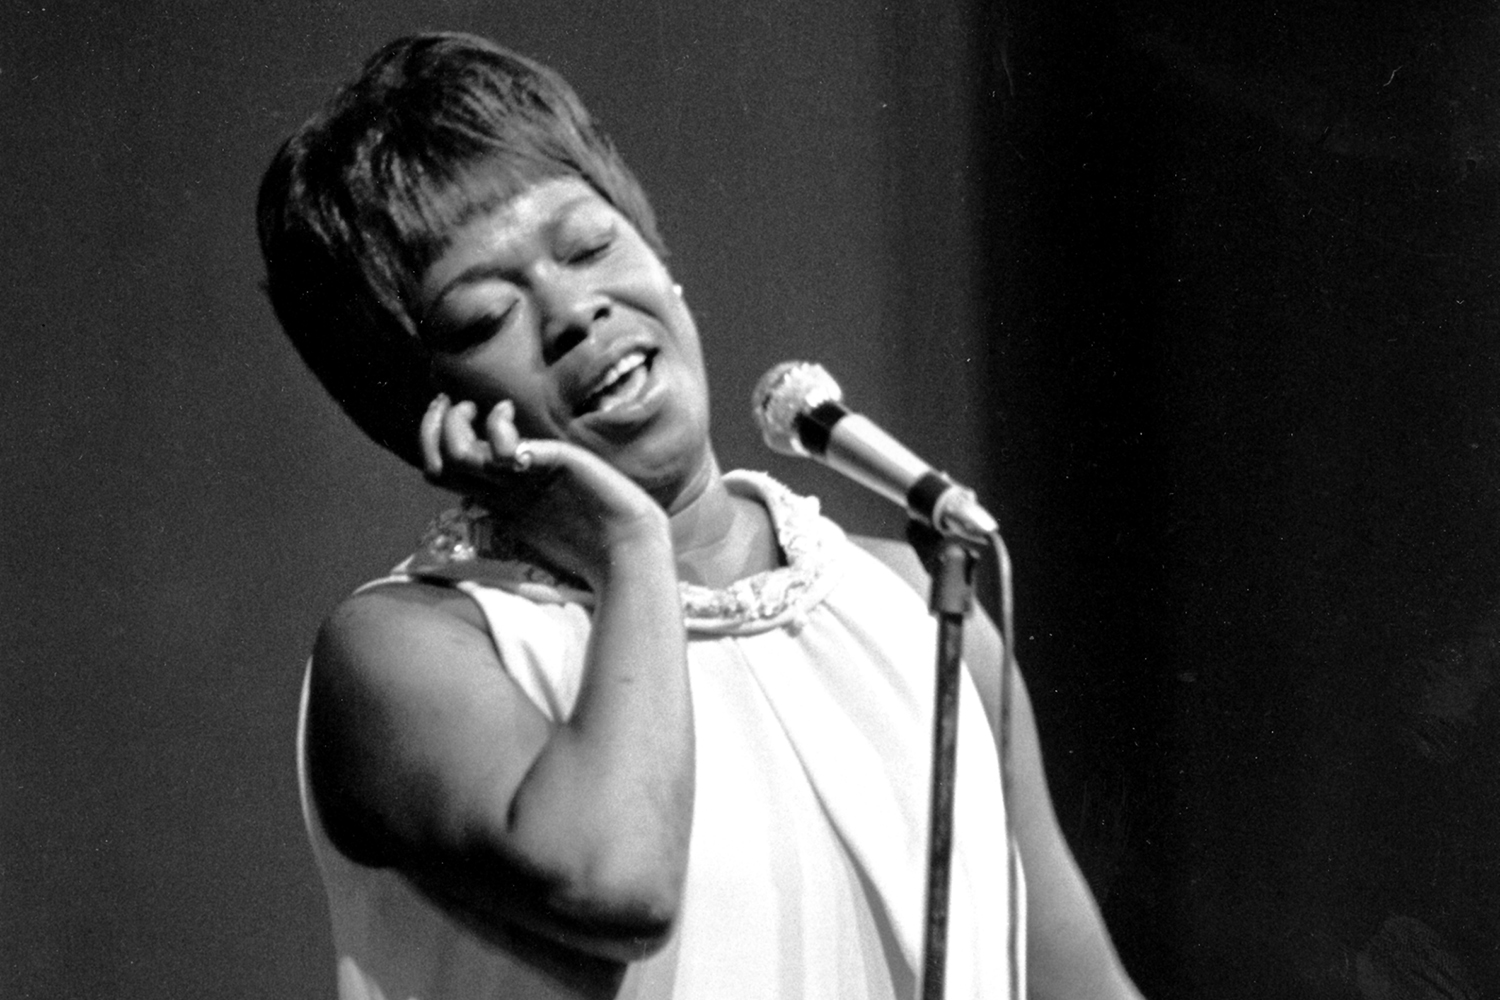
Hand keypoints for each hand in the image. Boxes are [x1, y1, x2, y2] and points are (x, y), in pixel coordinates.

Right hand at [420, 395, 669, 587]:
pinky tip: (509, 412)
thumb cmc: (597, 535)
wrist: (627, 549)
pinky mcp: (545, 470)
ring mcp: (519, 486)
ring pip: (459, 455)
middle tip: (454, 405)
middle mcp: (501, 495)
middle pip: (439, 463)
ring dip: (459, 422)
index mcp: (498, 503)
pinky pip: (504, 450)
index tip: (447, 411)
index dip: (431, 441)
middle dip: (434, 426)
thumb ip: (523, 488)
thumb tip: (505, 462)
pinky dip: (497, 426)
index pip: (439, 472)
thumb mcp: (551, 505)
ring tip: (485, 410)